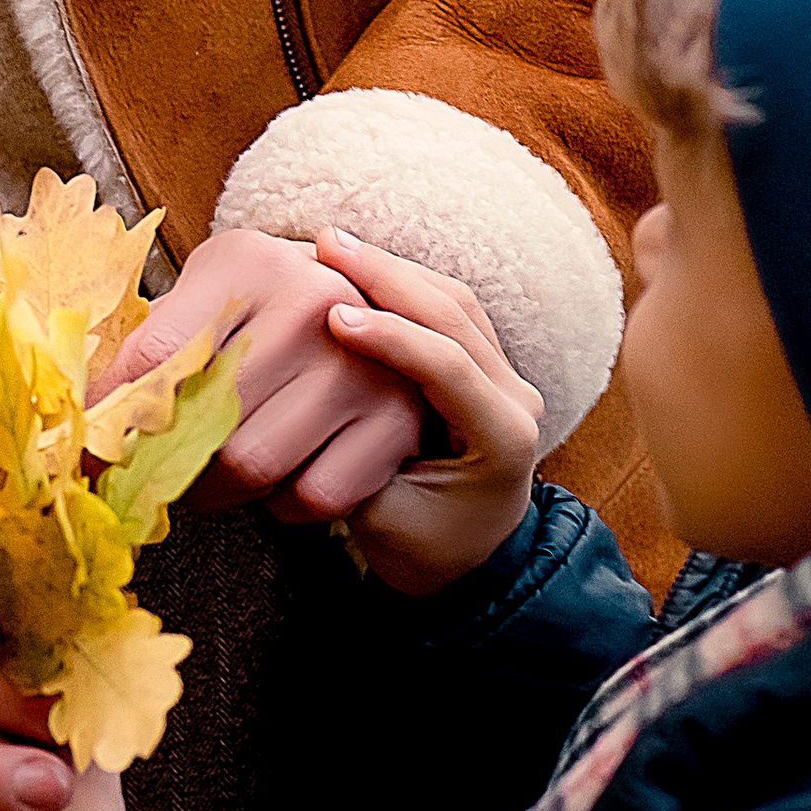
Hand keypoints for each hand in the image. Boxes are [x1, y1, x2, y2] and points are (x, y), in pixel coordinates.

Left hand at [95, 227, 421, 523]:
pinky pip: (311, 497)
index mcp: (248, 263)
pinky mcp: (396, 422)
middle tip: (156, 470)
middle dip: (165, 462)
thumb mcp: (210, 295)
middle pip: (203, 423)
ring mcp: (362, 365)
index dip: (109, 416)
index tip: (82, 453)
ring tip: (221, 466)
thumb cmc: (270, 311)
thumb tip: (80, 417)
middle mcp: (312, 303)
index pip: (154, 354)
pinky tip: (287, 466)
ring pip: (253, 468)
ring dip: (222, 487)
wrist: (380, 311)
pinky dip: (286, 501)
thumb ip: (151, 343)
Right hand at [314, 230, 544, 596]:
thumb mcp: (382, 522)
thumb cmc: (422, 553)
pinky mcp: (486, 368)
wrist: (468, 566)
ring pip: (456, 302)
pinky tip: (356, 265)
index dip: (392, 337)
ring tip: (334, 244)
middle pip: (458, 316)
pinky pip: (450, 310)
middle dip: (389, 276)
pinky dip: (403, 283)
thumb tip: (293, 406)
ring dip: (394, 269)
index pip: (450, 367)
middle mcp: (517, 400)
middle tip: (326, 245)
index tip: (332, 317)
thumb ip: (348, 462)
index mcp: (504, 439)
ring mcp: (507, 379)